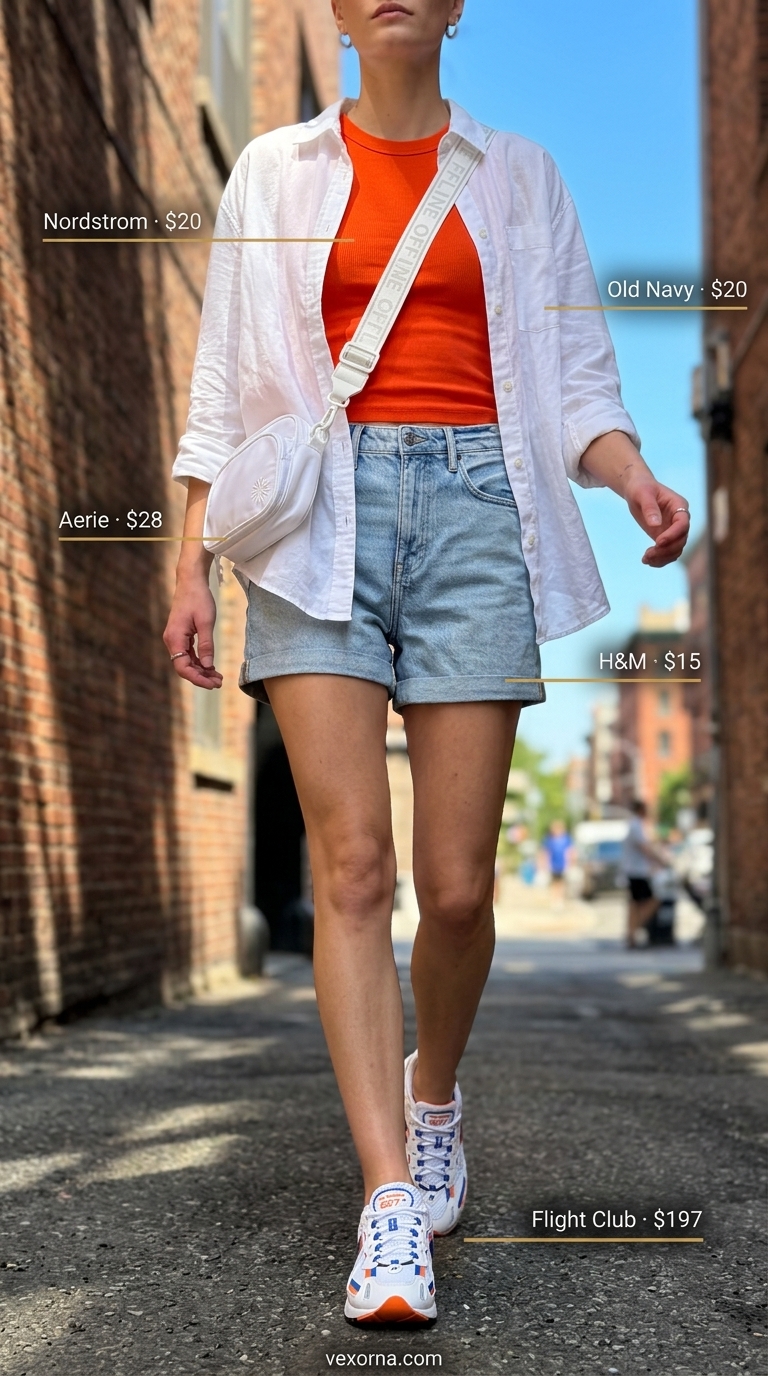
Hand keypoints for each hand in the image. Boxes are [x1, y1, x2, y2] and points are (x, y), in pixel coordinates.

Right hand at [163, 574, 222, 688]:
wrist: (191, 581)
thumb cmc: (199, 598)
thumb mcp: (206, 622)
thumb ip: (206, 645)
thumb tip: (208, 665)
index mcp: (175, 638)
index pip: (182, 667)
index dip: (197, 678)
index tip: (212, 684)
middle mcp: (172, 641)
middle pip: (184, 667)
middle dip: (201, 677)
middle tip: (219, 683)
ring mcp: (175, 639)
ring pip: (187, 662)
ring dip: (202, 670)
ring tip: (218, 677)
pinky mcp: (181, 636)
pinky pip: (189, 654)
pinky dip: (200, 661)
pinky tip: (211, 667)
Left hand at [623, 476, 690, 567]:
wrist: (636, 490)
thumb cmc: (641, 487)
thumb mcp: (643, 493)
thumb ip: (650, 507)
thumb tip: (655, 524)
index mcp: (679, 506)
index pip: (683, 524)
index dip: (673, 535)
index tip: (658, 542)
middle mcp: (680, 519)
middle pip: (681, 540)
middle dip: (666, 550)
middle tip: (648, 554)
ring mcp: (673, 530)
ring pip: (676, 549)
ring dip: (662, 558)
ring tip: (645, 559)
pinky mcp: (665, 537)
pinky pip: (667, 552)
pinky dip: (659, 559)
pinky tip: (646, 560)